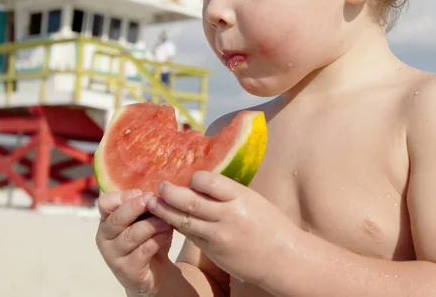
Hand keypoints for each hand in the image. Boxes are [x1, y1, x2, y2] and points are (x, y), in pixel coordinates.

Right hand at [96, 189, 175, 295]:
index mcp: (107, 219)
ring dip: (152, 225)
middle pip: (116, 219)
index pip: (104, 203)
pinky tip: (167, 234)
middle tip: (152, 200)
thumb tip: (156, 191)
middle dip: (136, 207)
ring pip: (131, 235)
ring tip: (167, 220)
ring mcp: (113, 256)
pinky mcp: (127, 271)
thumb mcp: (146, 218)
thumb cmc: (149, 238)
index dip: (121, 197)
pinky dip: (157, 240)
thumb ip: (145, 205)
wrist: (156, 273)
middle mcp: (105, 237)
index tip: (140, 192)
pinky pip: (143, 251)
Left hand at [146, 171, 296, 287]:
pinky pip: (191, 236)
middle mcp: (227, 216)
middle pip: (191, 202)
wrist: (283, 258)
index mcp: (240, 198)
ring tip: (152, 203)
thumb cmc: (270, 224)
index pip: (208, 182)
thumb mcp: (252, 199)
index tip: (189, 176)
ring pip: (185, 221)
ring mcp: (219, 236)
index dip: (194, 178)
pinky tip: (169, 219)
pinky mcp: (214, 252)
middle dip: (170, 193)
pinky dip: (178, 226)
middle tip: (160, 186)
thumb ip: (228, 192)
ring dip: (165, 211)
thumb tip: (202, 181)